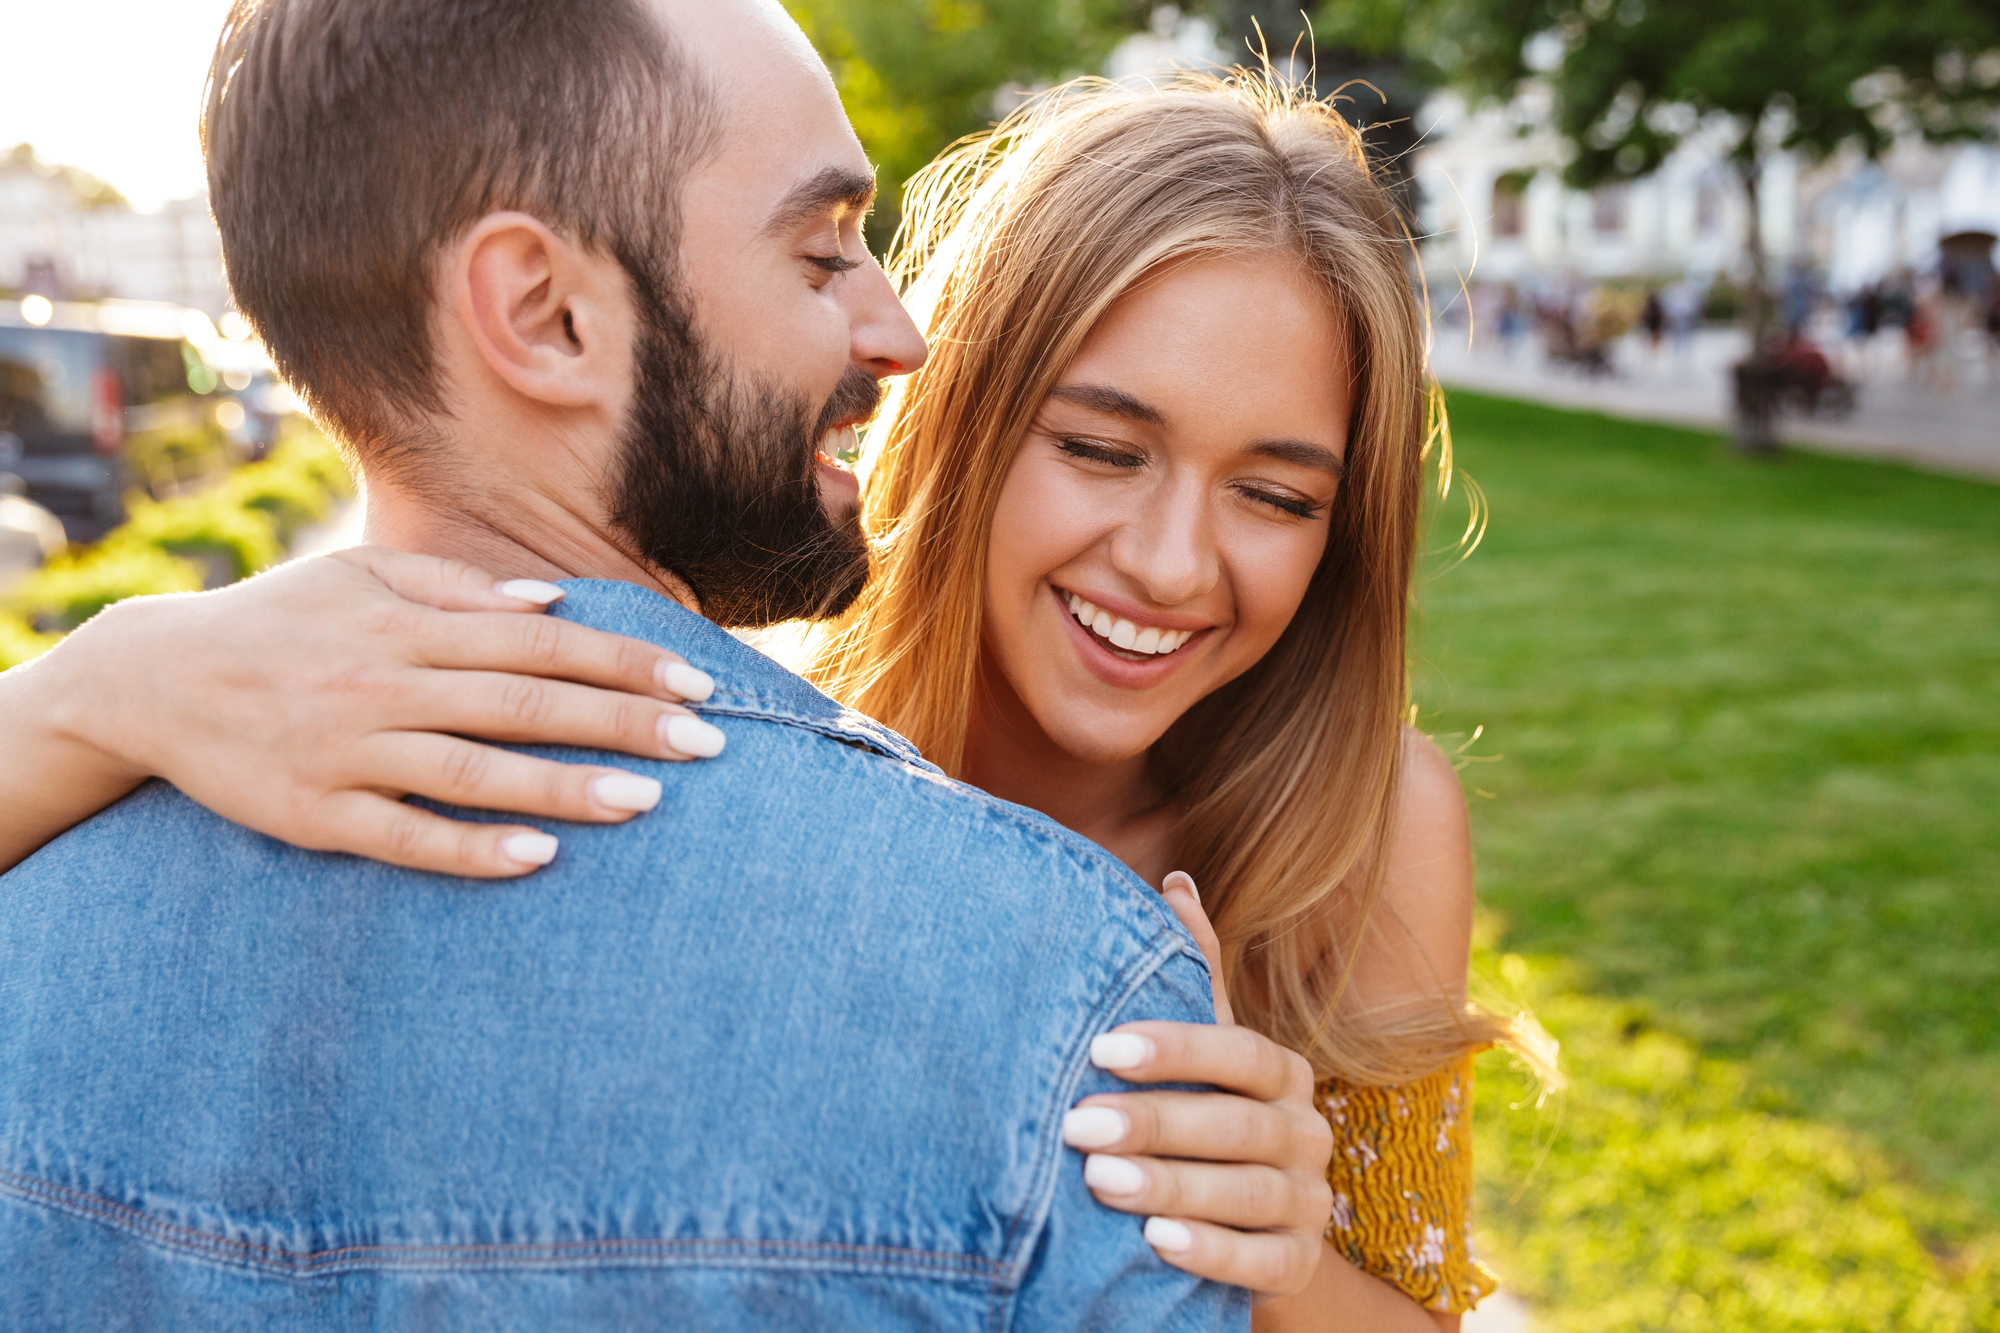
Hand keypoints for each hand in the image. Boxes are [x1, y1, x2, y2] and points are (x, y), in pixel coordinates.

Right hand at [44, 546, 723, 877]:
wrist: (148, 681)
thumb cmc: (276, 623)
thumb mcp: (356, 578)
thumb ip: (456, 590)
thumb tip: (553, 602)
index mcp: (407, 626)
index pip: (540, 641)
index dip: (622, 659)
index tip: (695, 678)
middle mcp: (386, 685)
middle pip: (525, 703)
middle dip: (623, 721)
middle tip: (709, 741)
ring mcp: (351, 753)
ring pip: (476, 773)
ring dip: (565, 787)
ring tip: (648, 801)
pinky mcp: (319, 816)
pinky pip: (407, 836)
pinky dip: (473, 848)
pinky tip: (540, 857)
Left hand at [1061, 873, 1333, 1299]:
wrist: (1249, 1229)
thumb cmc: (1206, 1120)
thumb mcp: (1202, 1052)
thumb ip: (1192, 975)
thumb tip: (1175, 881)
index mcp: (1283, 1072)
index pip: (1238, 1052)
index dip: (1175, 1048)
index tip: (1101, 1049)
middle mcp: (1307, 1132)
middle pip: (1238, 1124)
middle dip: (1155, 1122)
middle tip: (1077, 1123)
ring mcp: (1310, 1202)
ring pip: (1248, 1192)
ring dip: (1173, 1185)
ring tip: (1101, 1182)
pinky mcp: (1300, 1262)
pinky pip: (1264, 1261)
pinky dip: (1213, 1252)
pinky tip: (1157, 1245)